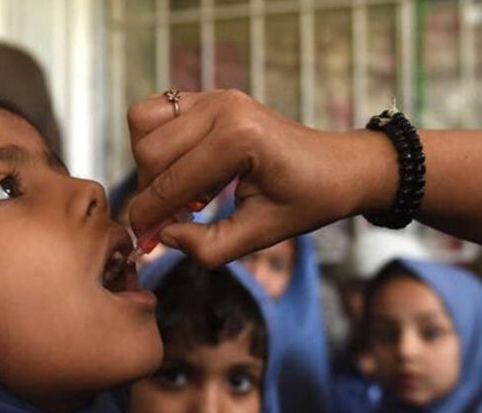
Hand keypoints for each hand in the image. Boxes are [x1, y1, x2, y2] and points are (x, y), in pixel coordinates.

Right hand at [126, 90, 394, 267]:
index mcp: (238, 139)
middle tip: (167, 221)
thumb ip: (209, 246)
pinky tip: (183, 170)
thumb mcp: (261, 235)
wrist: (339, 168)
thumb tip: (164, 237)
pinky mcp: (210, 97)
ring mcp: (215, 97)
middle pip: (149, 152)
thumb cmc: (307, 201)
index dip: (149, 217)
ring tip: (178, 193)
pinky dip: (156, 143)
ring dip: (149, 164)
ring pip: (144, 125)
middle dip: (149, 192)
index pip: (170, 181)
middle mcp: (222, 109)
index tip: (142, 242)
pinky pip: (157, 112)